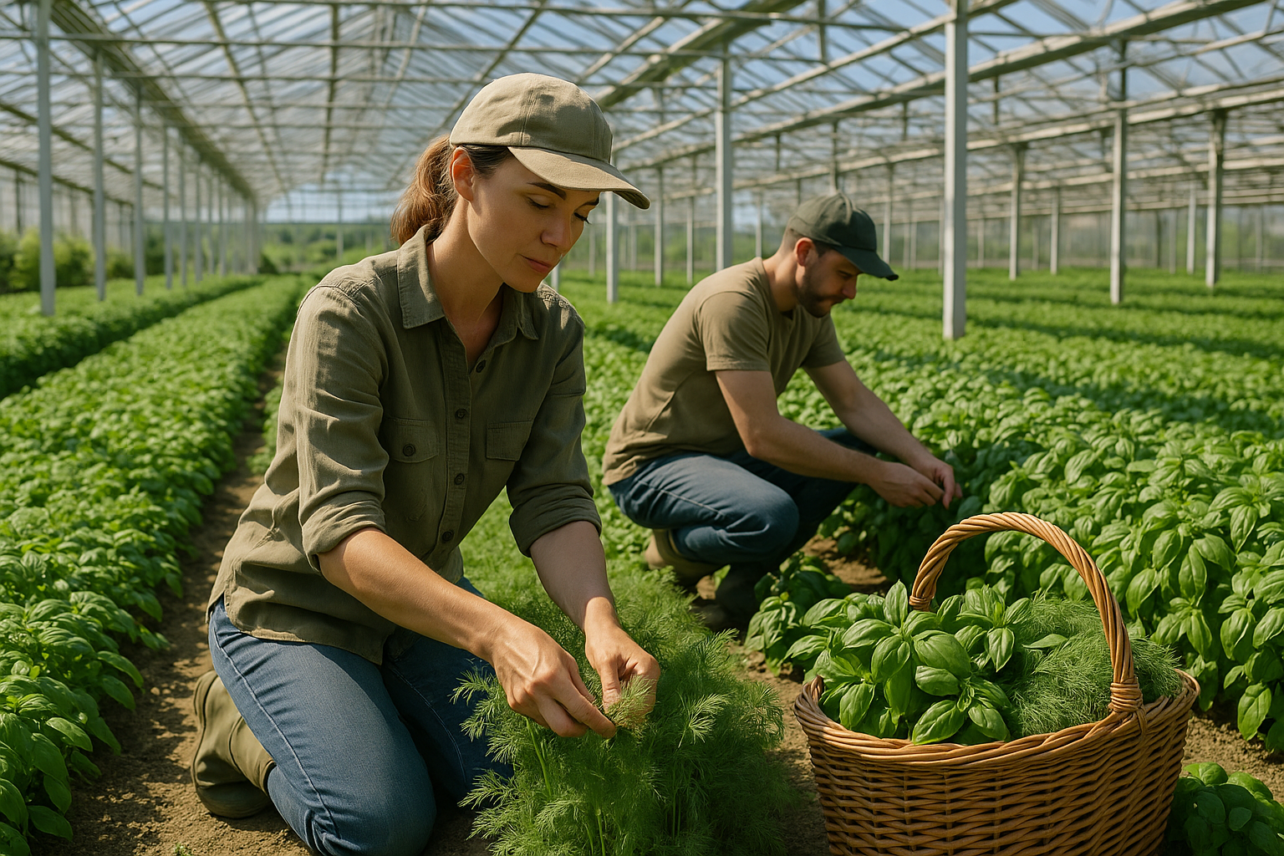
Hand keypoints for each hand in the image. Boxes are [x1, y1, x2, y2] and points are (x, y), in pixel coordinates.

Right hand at [491, 618, 618, 738]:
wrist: (502, 639)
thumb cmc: (538, 643)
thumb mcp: (566, 659)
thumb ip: (579, 686)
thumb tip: (593, 708)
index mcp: (553, 679)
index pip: (582, 711)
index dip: (599, 724)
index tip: (610, 730)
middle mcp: (537, 694)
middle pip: (564, 729)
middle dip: (581, 730)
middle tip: (589, 723)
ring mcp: (523, 702)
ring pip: (551, 725)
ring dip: (565, 721)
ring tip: (569, 705)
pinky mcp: (514, 705)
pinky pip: (538, 718)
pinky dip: (550, 714)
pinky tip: (550, 699)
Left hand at [583, 613, 659, 724]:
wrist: (602, 628)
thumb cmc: (602, 641)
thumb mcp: (604, 663)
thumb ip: (610, 687)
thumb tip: (614, 711)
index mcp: (647, 668)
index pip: (643, 701)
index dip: (627, 711)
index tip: (608, 715)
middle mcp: (651, 674)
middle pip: (643, 705)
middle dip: (625, 711)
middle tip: (605, 713)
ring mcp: (646, 677)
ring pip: (638, 704)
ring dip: (623, 708)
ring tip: (606, 706)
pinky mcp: (638, 680)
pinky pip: (633, 698)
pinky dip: (622, 702)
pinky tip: (609, 700)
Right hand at [870, 460, 944, 506]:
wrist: (878, 474)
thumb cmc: (896, 470)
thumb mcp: (913, 472)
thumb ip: (923, 481)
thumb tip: (933, 490)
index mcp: (922, 482)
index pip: (939, 494)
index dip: (939, 494)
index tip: (938, 493)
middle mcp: (917, 492)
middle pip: (932, 502)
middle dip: (931, 499)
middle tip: (927, 494)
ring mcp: (908, 500)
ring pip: (921, 504)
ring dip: (919, 500)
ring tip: (912, 491)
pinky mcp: (900, 504)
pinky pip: (909, 505)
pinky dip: (908, 501)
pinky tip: (902, 493)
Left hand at [909, 453, 962, 508]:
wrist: (917, 457)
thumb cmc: (920, 465)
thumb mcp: (926, 477)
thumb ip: (933, 487)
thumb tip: (938, 500)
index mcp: (947, 471)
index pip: (951, 486)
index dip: (948, 496)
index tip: (946, 505)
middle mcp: (949, 474)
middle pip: (953, 489)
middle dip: (949, 497)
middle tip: (945, 506)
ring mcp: (948, 477)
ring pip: (951, 490)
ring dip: (947, 497)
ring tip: (944, 505)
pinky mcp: (944, 480)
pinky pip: (947, 489)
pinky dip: (944, 495)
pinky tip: (942, 502)